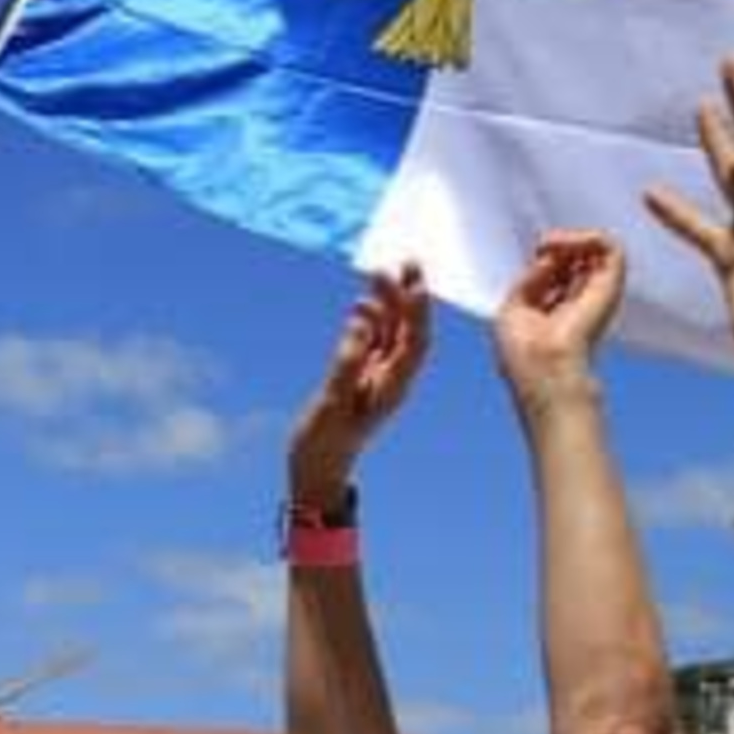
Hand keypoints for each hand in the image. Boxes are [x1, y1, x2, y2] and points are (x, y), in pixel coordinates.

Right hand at [286, 266, 427, 504]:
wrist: (315, 470)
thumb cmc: (323, 445)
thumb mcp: (331, 405)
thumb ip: (346, 364)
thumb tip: (360, 323)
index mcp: (393, 388)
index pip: (415, 343)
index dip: (418, 311)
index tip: (415, 282)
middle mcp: (392, 380)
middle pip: (408, 331)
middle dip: (408, 296)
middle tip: (403, 263)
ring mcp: (377, 377)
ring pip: (390, 332)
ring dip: (388, 302)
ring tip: (377, 273)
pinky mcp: (361, 377)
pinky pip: (372, 342)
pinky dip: (369, 319)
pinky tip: (360, 303)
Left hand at [492, 232, 625, 408]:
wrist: (548, 370)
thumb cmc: (524, 353)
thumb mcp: (513, 308)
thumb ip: (531, 278)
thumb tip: (547, 253)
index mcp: (556, 312)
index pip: (557, 272)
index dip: (545, 257)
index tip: (536, 254)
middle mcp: (580, 303)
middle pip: (576, 258)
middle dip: (558, 245)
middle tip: (544, 246)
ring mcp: (598, 294)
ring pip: (595, 248)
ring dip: (572, 238)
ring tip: (555, 244)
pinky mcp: (612, 286)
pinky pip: (609, 247)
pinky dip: (588, 238)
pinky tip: (569, 244)